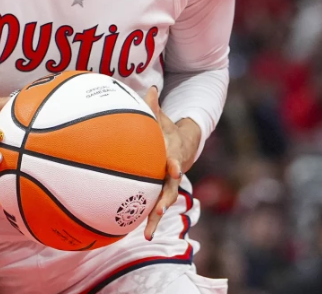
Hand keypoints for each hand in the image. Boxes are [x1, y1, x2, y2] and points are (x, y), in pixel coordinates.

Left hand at [143, 85, 199, 239]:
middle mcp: (172, 173)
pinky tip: (139, 234)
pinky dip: (148, 220)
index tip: (174, 168)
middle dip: (165, 200)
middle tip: (158, 209)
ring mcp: (167, 185)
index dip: (174, 164)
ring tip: (147, 233)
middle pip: (170, 188)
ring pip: (163, 203)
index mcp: (172, 155)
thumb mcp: (162, 119)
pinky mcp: (160, 193)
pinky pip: (154, 208)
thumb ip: (153, 107)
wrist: (182, 146)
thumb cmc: (166, 131)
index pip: (174, 160)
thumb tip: (149, 88)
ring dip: (155, 218)